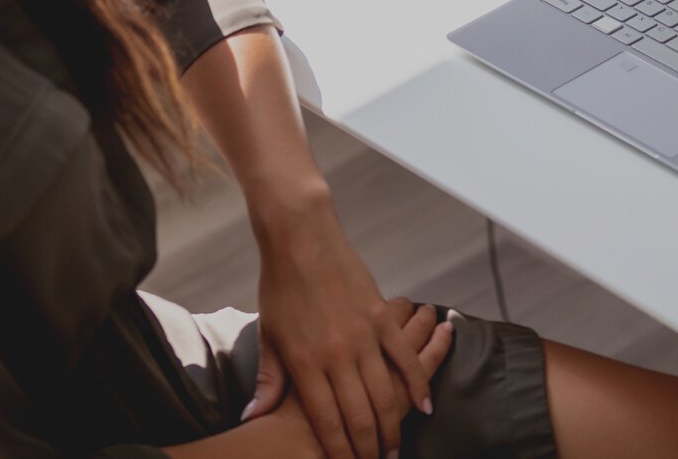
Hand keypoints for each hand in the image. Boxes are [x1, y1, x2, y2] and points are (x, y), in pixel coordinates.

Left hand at [251, 213, 435, 458]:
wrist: (301, 239)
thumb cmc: (280, 286)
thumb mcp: (269, 335)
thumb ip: (268, 380)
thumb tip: (252, 417)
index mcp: (305, 363)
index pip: (327, 421)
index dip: (339, 451)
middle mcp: (336, 354)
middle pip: (359, 415)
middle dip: (369, 448)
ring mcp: (362, 335)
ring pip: (385, 393)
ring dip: (394, 426)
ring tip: (396, 449)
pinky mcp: (380, 317)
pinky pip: (404, 357)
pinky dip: (417, 383)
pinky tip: (424, 406)